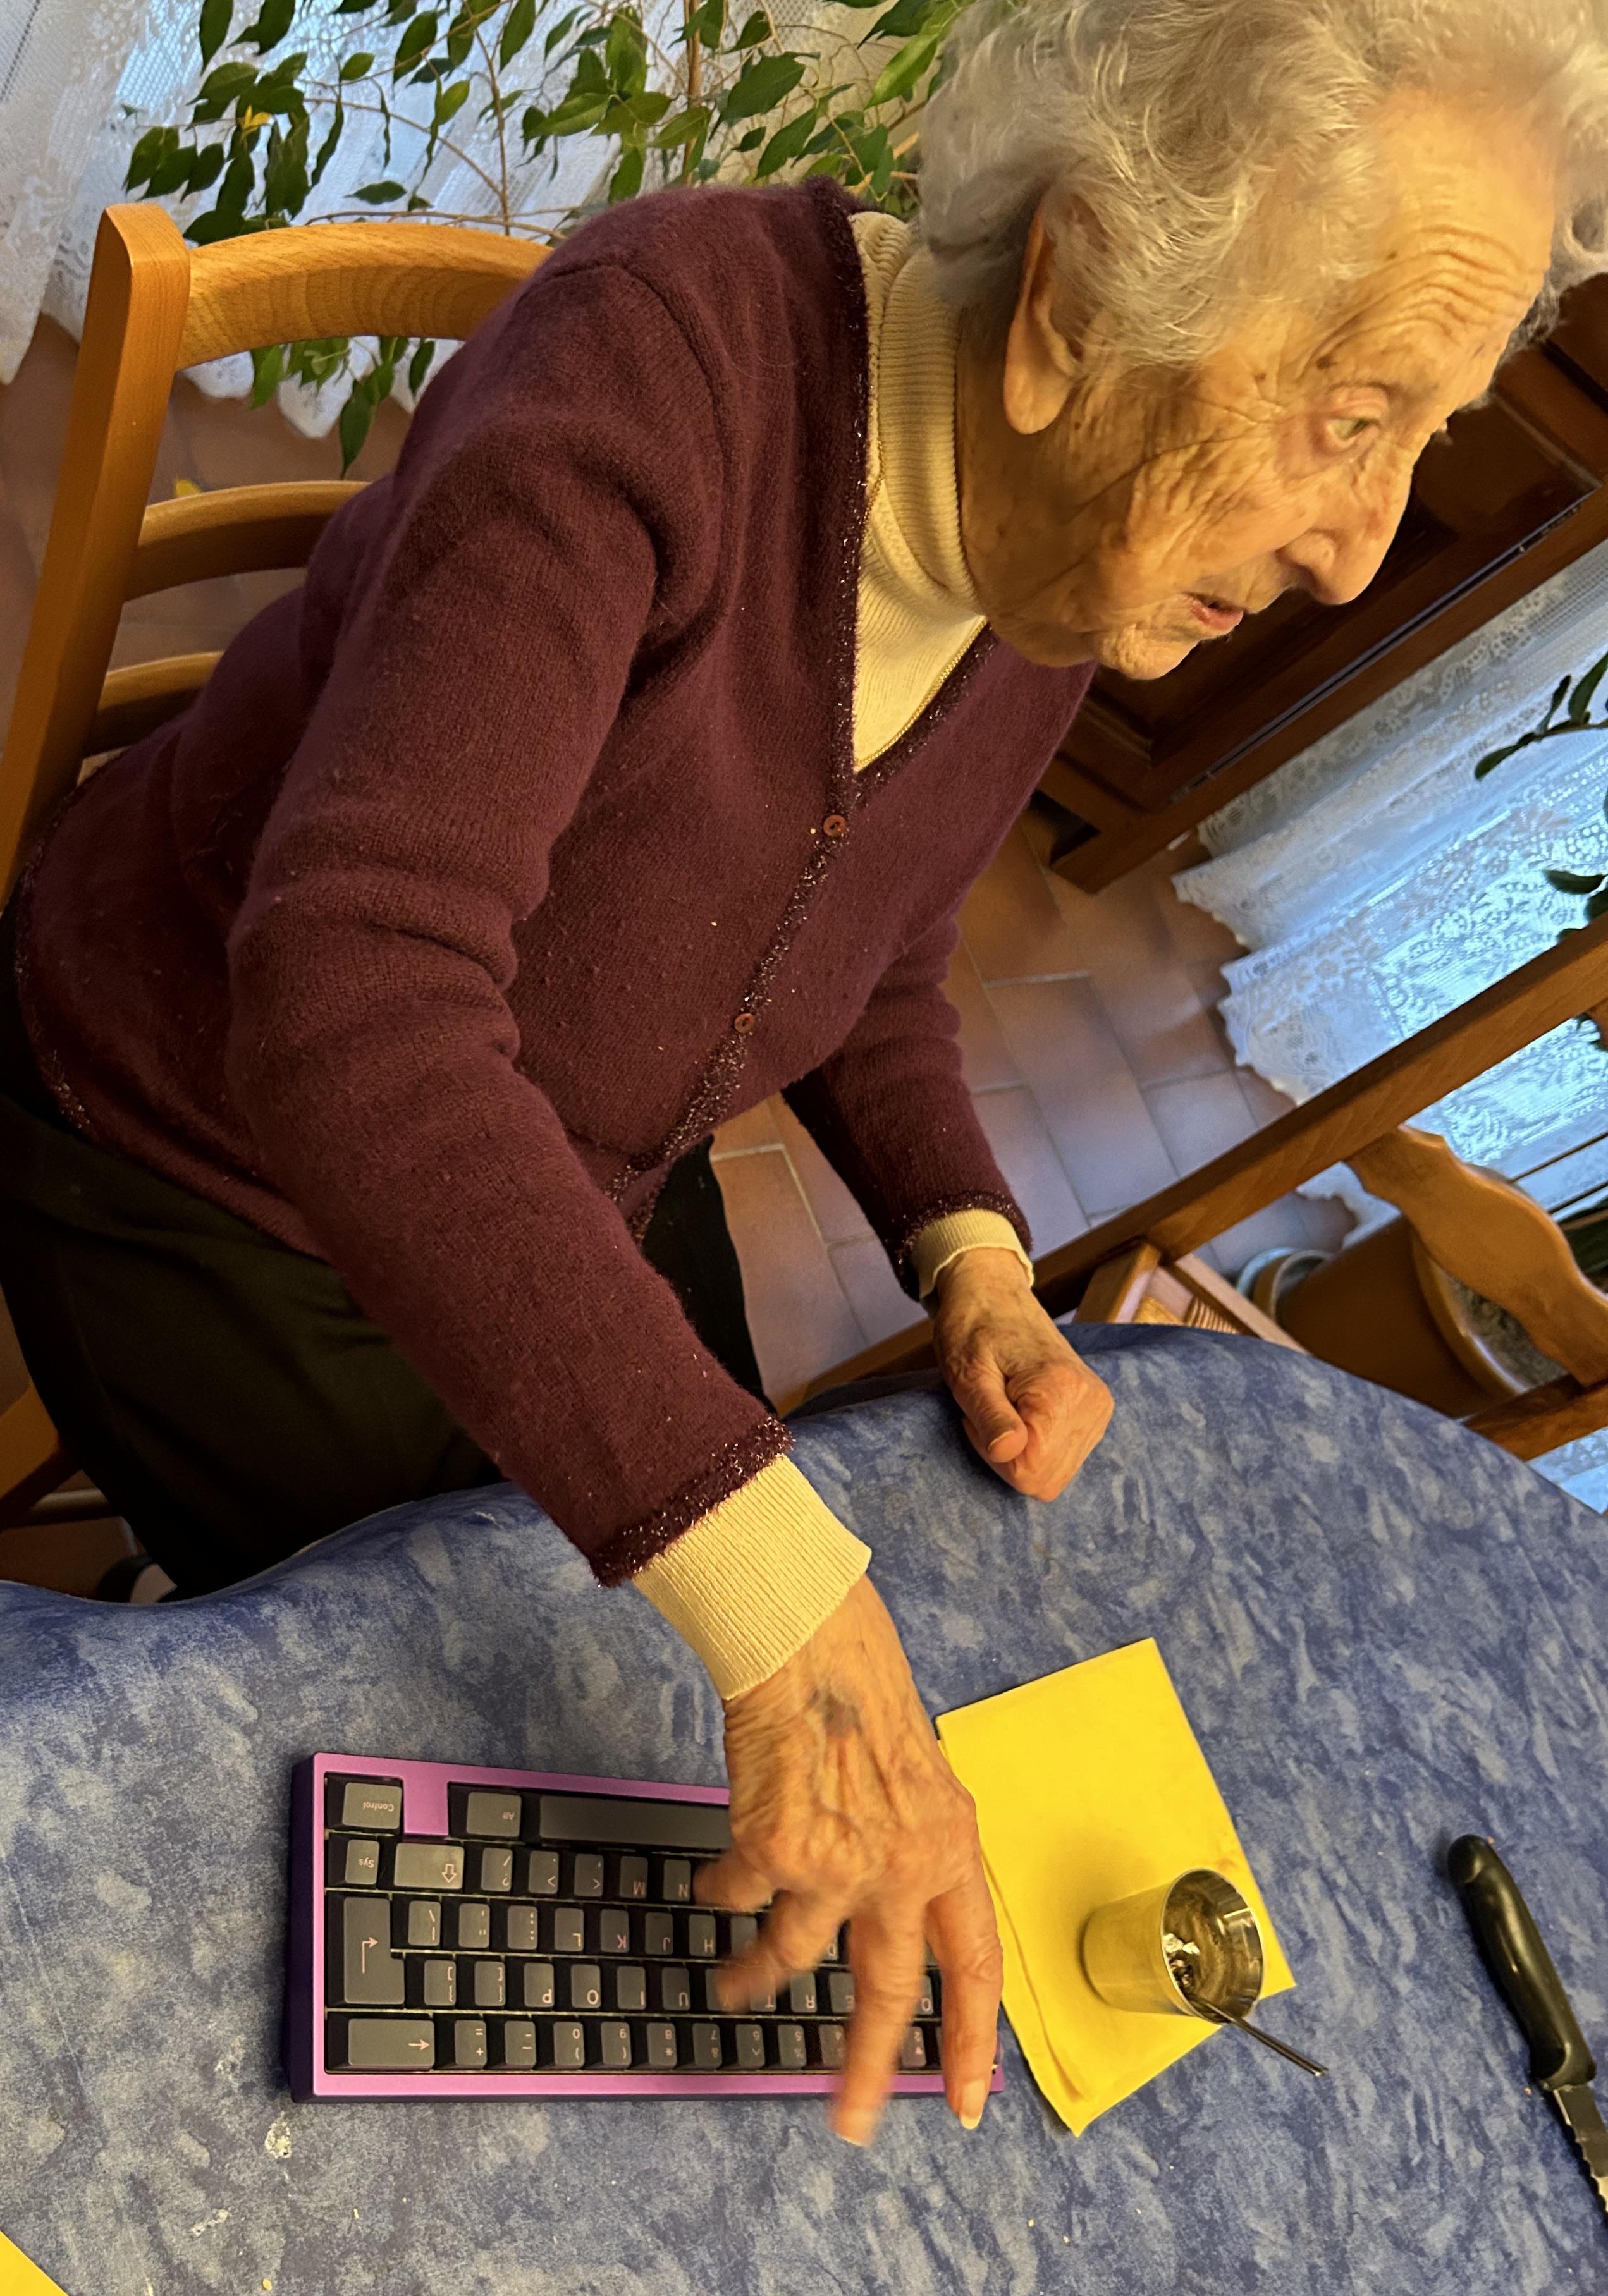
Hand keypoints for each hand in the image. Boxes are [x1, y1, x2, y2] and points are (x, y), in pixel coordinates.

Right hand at [695, 1575, 1000, 2145]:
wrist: (808, 1642)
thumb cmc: (860, 1689)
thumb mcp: (920, 1775)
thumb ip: (915, 1843)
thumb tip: (898, 1898)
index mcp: (951, 1849)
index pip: (976, 1965)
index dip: (972, 2038)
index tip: (966, 2098)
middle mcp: (902, 1868)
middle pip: (887, 1992)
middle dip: (866, 2067)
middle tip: (852, 2124)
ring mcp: (837, 1866)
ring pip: (791, 1958)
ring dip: (753, 1978)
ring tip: (730, 1985)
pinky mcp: (774, 1854)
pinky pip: (737, 1899)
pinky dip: (720, 1897)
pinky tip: (711, 1885)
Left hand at [931, 1247, 1112, 1497]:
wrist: (994, 1294)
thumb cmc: (973, 1329)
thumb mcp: (968, 1374)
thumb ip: (991, 1416)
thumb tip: (1009, 1453)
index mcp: (1063, 1391)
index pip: (1029, 1473)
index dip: (994, 1453)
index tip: (978, 1415)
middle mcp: (1092, 1402)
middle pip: (1045, 1481)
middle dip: (1008, 1457)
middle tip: (989, 1411)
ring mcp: (1098, 1408)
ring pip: (1055, 1475)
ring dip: (1021, 1452)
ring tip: (1004, 1406)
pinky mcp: (1095, 1411)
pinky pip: (1063, 1459)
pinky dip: (1036, 1446)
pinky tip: (1021, 1412)